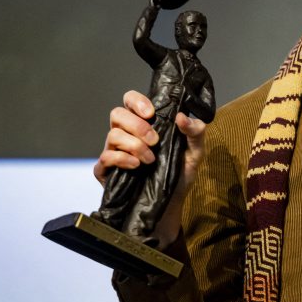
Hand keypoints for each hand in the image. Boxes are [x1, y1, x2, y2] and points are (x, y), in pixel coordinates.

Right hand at [93, 90, 207, 247]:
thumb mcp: (196, 151)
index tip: (151, 113)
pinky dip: (122, 159)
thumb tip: (182, 117)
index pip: (130, 100)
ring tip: (151, 159)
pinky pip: (105, 157)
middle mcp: (126, 133)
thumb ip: (195, 132)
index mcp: (144, 123)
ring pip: (112, 135)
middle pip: (117, 114)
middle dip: (137, 125)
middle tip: (155, 140)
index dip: (137, 101)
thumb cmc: (181, 172)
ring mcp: (114, 151)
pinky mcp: (106, 170)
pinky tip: (137, 166)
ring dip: (134, 145)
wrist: (172, 201)